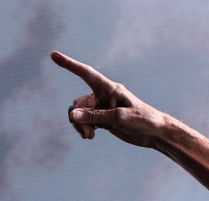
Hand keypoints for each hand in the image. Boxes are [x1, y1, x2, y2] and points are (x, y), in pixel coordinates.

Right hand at [50, 50, 166, 147]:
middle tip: (87, 134)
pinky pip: (85, 120)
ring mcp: (103, 107)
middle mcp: (104, 95)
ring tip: (89, 136)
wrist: (156, 133)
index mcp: (109, 88)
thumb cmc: (143, 120)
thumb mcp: (119, 118)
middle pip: (79, 102)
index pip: (86, 73)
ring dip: (80, 125)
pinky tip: (90, 137)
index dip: (69, 64)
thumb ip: (95, 116)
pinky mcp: (104, 119)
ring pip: (80, 113)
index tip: (53, 55)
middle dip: (78, 118)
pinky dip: (84, 128)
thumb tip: (73, 115)